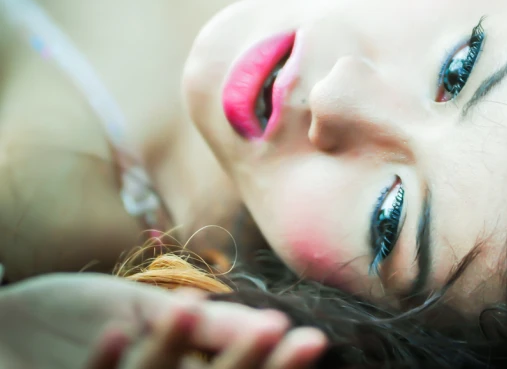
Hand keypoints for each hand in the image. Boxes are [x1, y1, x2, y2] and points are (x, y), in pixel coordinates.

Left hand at [0, 273, 326, 368]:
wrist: (8, 326)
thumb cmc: (78, 318)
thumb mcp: (152, 313)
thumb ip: (206, 324)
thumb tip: (273, 320)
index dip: (275, 365)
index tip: (312, 340)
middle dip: (247, 364)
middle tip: (283, 331)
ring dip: (173, 351)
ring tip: (192, 307)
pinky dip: (103, 362)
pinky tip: (115, 331)